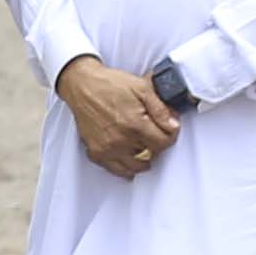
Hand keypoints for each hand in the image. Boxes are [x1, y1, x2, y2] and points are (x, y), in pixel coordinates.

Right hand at [54, 55, 176, 178]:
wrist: (82, 86)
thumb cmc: (109, 84)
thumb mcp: (142, 88)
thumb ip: (160, 109)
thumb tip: (173, 125)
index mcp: (135, 124)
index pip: (163, 143)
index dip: (170, 135)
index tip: (168, 130)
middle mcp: (121, 140)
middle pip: (151, 154)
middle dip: (157, 144)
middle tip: (154, 133)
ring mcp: (108, 149)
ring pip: (135, 166)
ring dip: (143, 158)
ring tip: (144, 147)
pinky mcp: (96, 152)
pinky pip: (116, 170)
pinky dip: (125, 167)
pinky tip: (129, 158)